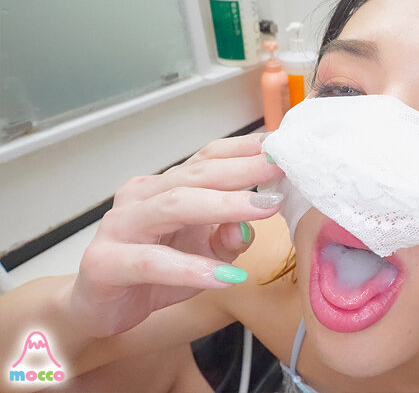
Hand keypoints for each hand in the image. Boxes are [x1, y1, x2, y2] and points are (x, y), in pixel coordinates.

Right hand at [68, 133, 283, 336]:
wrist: (100, 310)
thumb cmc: (156, 273)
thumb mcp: (205, 254)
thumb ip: (228, 237)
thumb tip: (251, 222)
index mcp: (164, 186)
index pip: (206, 158)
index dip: (242, 151)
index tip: (279, 148)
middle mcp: (142, 197)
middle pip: (195, 176)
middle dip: (241, 171)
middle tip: (279, 169)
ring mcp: (120, 226)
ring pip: (174, 206)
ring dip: (223, 206)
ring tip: (263, 210)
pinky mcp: (105, 262)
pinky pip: (152, 262)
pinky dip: (191, 269)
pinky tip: (224, 277)